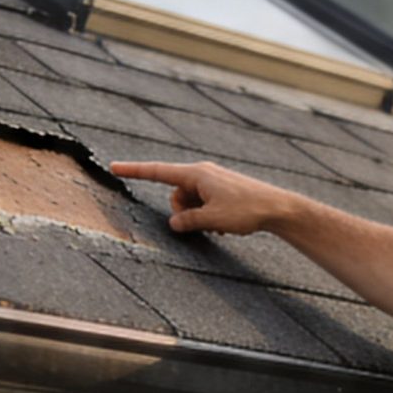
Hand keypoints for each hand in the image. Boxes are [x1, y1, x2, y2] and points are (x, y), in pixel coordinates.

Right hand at [108, 160, 301, 236]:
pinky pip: (204, 203)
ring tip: (218, 225)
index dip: (134, 170)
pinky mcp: (222, 190)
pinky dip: (208, 215)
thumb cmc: (247, 210)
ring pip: (190, 201)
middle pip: (176, 194)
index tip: (114, 167)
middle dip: (182, 211)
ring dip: (197, 216)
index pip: (157, 171)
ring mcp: (213, 181)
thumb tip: (174, 223)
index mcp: (196, 173)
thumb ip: (188, 221)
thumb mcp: (212, 219)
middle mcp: (203, 173)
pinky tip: (224, 225)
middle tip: (203, 224)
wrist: (278, 208)